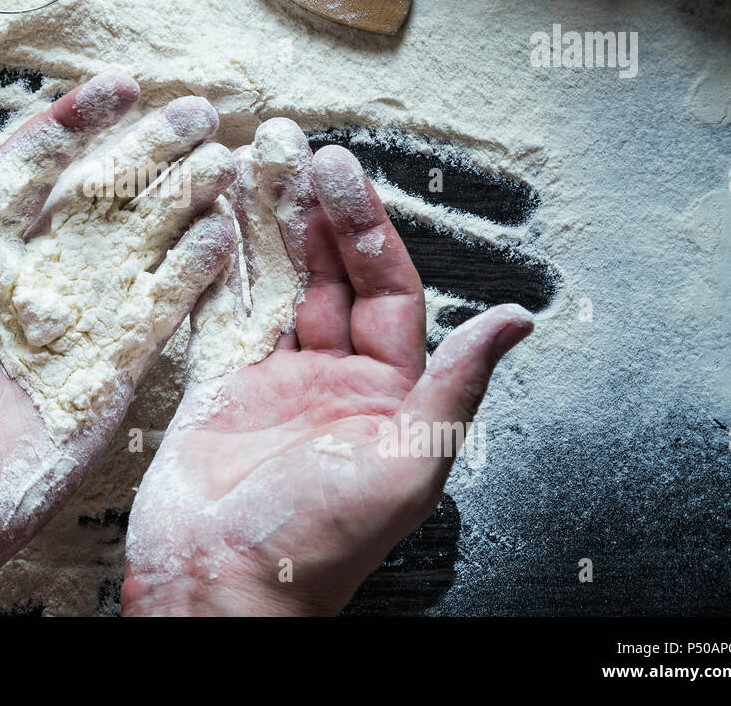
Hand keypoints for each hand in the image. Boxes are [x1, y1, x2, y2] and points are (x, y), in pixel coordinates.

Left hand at [0, 74, 234, 614]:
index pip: (31, 169)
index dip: (76, 122)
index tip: (121, 86)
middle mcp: (30, 282)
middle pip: (102, 197)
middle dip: (150, 150)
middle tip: (199, 110)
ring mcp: (75, 327)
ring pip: (140, 245)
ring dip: (183, 200)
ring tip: (226, 158)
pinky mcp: (108, 374)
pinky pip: (159, 311)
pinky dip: (193, 271)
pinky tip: (223, 231)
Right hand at [122, 119, 533, 615]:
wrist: (220, 586)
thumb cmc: (317, 544)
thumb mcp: (406, 464)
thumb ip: (455, 387)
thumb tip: (519, 320)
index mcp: (387, 393)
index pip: (386, 286)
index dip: (366, 225)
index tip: (342, 171)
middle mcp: (333, 377)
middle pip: (328, 271)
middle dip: (312, 207)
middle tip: (290, 143)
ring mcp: (273, 378)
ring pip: (275, 282)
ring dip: (264, 224)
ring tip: (250, 162)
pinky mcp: (218, 386)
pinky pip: (222, 312)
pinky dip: (216, 266)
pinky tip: (211, 223)